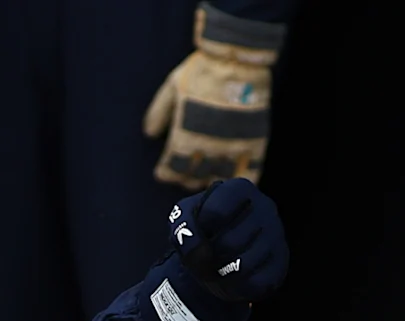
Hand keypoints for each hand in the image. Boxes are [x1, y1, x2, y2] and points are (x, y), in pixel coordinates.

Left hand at [143, 5, 280, 185]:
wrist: (239, 56)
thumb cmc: (202, 68)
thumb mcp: (173, 85)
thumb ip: (159, 111)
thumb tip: (149, 134)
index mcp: (186, 133)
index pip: (174, 166)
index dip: (167, 173)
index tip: (162, 173)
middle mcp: (209, 144)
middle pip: (195, 175)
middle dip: (187, 178)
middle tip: (185, 177)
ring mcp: (234, 144)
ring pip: (220, 177)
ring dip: (210, 180)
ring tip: (206, 178)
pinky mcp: (256, 140)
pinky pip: (250, 171)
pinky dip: (242, 180)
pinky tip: (235, 180)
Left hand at [171, 179, 285, 302]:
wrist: (222, 256)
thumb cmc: (204, 232)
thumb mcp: (184, 221)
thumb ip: (183, 224)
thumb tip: (194, 244)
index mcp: (240, 189)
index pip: (214, 213)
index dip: (197, 232)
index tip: (198, 234)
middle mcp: (265, 207)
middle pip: (227, 244)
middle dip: (208, 259)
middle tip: (204, 260)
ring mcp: (277, 235)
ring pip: (242, 266)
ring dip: (221, 274)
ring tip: (218, 268)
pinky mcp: (281, 262)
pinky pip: (255, 283)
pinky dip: (238, 286)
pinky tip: (236, 277)